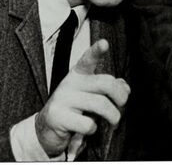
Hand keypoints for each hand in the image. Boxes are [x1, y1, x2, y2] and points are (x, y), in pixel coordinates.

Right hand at [34, 39, 129, 157]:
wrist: (46, 129)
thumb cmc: (73, 110)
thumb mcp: (90, 96)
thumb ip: (108, 89)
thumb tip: (125, 88)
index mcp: (79, 74)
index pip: (88, 59)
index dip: (97, 51)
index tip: (104, 43)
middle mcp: (70, 83)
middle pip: (105, 83)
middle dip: (120, 96)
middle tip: (122, 106)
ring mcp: (63, 99)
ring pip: (100, 104)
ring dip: (113, 116)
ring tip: (113, 123)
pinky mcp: (58, 116)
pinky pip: (87, 123)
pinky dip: (93, 129)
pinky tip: (88, 129)